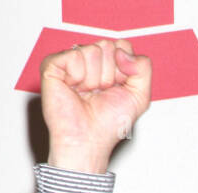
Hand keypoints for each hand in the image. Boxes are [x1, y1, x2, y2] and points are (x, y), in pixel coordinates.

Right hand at [40, 38, 151, 173]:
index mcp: (110, 64)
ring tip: (87, 94)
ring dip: (94, 79)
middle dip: (110, 75)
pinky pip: (74, 55)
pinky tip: (74, 89)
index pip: (122, 45)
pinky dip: (78, 77)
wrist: (89, 140)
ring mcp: (72, 61)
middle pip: (108, 46)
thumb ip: (143, 68)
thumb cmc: (109, 124)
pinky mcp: (53, 65)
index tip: (118, 88)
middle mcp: (91, 60)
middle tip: (100, 93)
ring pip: (92, 50)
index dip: (124, 69)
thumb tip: (123, 52)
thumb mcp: (140, 97)